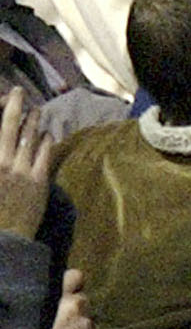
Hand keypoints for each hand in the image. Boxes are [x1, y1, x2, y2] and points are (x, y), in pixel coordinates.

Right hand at [0, 88, 52, 239]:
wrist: (4, 236)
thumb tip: (4, 144)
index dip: (1, 111)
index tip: (2, 100)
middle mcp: (0, 160)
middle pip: (9, 125)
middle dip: (14, 104)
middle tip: (18, 92)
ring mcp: (20, 170)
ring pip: (29, 136)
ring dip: (33, 119)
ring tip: (36, 109)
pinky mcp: (38, 180)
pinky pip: (45, 153)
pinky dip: (46, 140)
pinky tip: (48, 133)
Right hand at [37, 269, 94, 328]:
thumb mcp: (29, 314)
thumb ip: (43, 300)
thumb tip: (50, 291)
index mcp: (56, 297)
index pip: (76, 276)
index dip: (72, 282)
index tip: (67, 289)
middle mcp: (75, 307)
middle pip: (83, 299)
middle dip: (74, 306)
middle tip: (60, 321)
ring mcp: (87, 325)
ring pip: (87, 318)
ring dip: (79, 324)